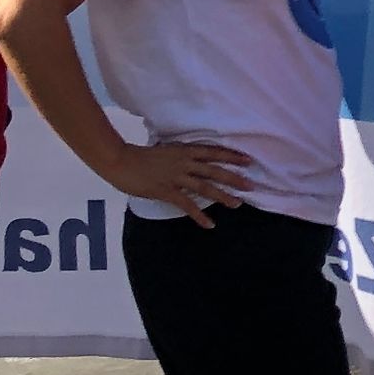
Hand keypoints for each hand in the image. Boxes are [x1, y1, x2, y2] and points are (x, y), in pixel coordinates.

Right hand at [124, 137, 252, 224]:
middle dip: (234, 178)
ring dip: (223, 196)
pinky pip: (187, 205)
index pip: (213, 152)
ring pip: (205, 187)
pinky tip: (210, 224)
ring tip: (237, 204)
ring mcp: (176, 177)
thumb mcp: (166, 150)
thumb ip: (180, 155)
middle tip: (251, 185)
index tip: (248, 160)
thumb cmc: (141, 155)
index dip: (231, 156)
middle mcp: (184, 162)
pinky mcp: (166, 191)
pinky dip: (199, 216)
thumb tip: (191, 159)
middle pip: (214, 171)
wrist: (122, 160)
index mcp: (184, 150)